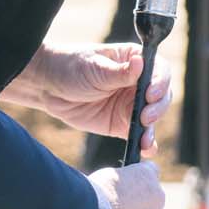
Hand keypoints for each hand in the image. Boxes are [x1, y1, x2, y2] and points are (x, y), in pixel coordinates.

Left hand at [30, 44, 172, 155]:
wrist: (47, 88)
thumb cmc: (70, 68)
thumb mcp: (94, 68)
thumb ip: (119, 72)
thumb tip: (141, 62)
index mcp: (134, 60)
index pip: (159, 70)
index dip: (160, 82)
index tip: (151, 93)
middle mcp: (138, 82)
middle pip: (161, 95)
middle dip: (158, 107)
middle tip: (145, 116)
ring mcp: (131, 104)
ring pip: (153, 116)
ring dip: (152, 127)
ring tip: (145, 136)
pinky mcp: (122, 124)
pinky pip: (140, 134)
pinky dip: (146, 142)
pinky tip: (147, 148)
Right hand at [92, 161, 184, 208]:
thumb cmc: (93, 192)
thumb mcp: (106, 175)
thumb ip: (119, 185)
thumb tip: (120, 203)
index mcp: (147, 178)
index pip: (150, 173)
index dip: (137, 178)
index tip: (125, 181)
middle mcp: (157, 201)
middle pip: (148, 203)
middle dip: (131, 206)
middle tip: (105, 207)